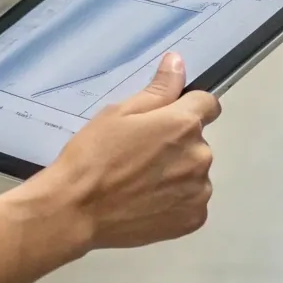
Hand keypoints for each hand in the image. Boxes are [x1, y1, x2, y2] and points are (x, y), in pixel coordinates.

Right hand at [31, 52, 221, 250]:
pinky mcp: (193, 219)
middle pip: (198, 141)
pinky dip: (176, 202)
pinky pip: (192, 202)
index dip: (187, 108)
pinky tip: (147, 203)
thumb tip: (177, 63)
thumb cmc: (93, 156)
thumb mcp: (119, 113)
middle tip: (140, 156)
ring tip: (141, 184)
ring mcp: (199, 191)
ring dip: (178, 174)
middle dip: (177, 144)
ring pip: (195, 172)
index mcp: (184, 124)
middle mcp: (200, 156)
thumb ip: (158, 90)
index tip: (165, 121)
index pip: (207, 104)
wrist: (75, 211)